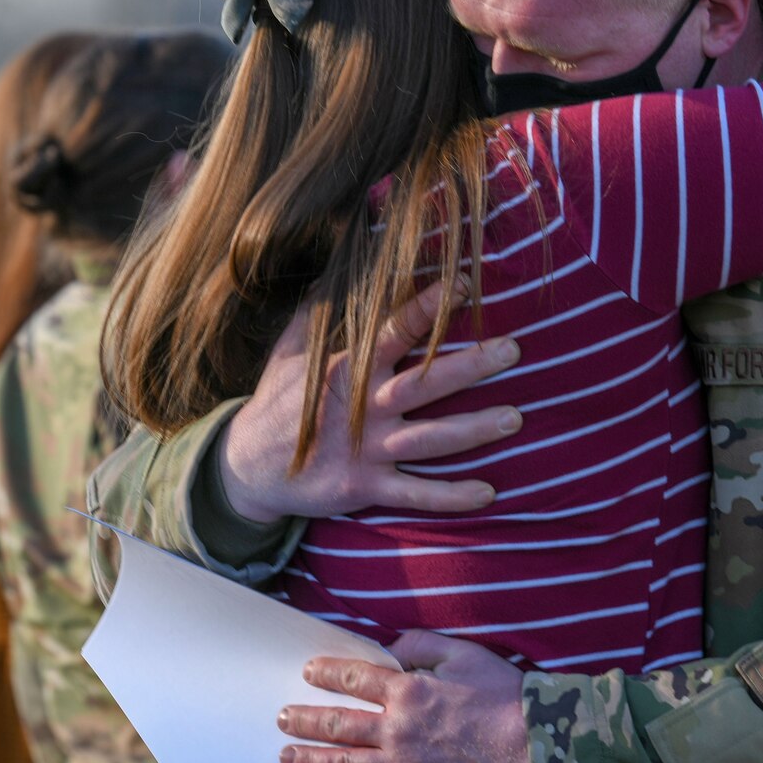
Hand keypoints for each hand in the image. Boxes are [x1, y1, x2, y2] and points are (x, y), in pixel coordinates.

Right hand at [219, 283, 521, 521]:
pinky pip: (414, 494)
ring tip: (515, 418)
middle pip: (425, 383)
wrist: (247, 468)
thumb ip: (318, 313)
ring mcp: (367, 449)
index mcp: (348, 367)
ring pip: (430, 438)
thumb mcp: (288, 352)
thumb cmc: (277, 402)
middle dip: (470, 365)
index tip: (466, 285)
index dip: (430, 307)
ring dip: (474, 429)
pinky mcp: (365, 487)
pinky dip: (450, 496)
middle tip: (513, 349)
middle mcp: (363, 407)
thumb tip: (337, 266)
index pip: (396, 331)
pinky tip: (488, 493)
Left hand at [279, 630, 531, 762]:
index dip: (327, 674)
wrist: (537, 747)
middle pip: (337, 723)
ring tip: (286, 758)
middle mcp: (397, 729)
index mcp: (408, 690)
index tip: (308, 672)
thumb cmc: (506, 695)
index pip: (354, 678)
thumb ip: (422, 645)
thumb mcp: (465, 652)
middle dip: (304, 719)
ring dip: (310, 760)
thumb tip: (389, 649)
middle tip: (281, 717)